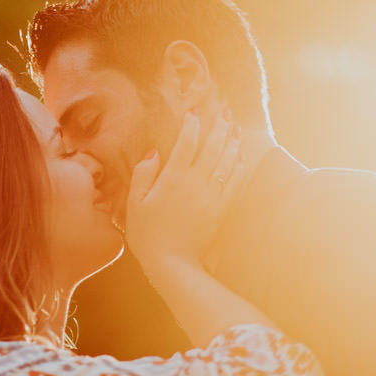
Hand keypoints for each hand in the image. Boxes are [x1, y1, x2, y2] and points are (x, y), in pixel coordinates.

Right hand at [125, 109, 244, 267]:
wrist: (172, 263)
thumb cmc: (148, 235)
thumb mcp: (135, 204)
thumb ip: (143, 175)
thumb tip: (154, 152)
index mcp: (172, 179)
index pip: (185, 143)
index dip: (191, 124)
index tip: (194, 111)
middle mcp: (195, 183)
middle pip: (212, 147)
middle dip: (219, 126)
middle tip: (225, 111)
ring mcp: (211, 196)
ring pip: (226, 161)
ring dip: (232, 142)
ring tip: (236, 127)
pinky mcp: (221, 209)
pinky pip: (235, 182)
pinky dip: (239, 166)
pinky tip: (240, 156)